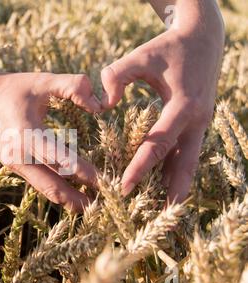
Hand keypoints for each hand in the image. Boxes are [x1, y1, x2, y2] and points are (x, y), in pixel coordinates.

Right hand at [0, 72, 100, 211]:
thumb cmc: (16, 87)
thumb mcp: (44, 80)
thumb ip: (73, 86)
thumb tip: (99, 105)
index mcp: (26, 133)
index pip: (61, 159)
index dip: (85, 173)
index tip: (107, 182)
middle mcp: (18, 154)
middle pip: (52, 185)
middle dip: (77, 198)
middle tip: (102, 206)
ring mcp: (12, 163)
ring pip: (44, 187)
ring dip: (66, 198)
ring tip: (88, 205)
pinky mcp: (11, 165)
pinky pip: (37, 181)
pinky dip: (54, 189)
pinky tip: (69, 194)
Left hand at [101, 19, 224, 201]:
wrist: (203, 39)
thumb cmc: (167, 48)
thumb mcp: (140, 56)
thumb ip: (116, 76)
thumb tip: (103, 105)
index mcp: (183, 106)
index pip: (159, 144)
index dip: (140, 167)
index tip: (122, 188)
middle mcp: (197, 121)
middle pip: (184, 165)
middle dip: (171, 193)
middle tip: (156, 220)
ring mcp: (201, 125)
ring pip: (189, 163)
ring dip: (177, 188)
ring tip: (164, 213)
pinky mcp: (197, 125)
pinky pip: (186, 154)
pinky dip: (176, 172)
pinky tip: (164, 188)